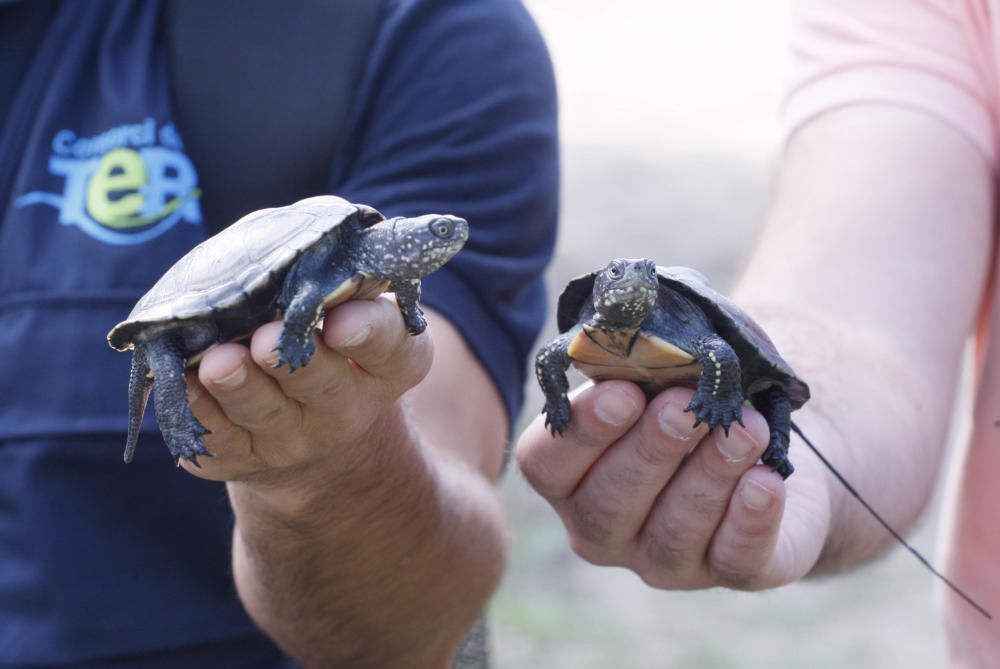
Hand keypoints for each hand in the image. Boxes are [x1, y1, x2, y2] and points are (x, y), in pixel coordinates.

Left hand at [181, 294, 431, 488]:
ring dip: (237, 386)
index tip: (340, 320)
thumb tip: (295, 238)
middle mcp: (347, 408)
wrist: (316, 428)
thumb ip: (337, 273)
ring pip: (262, 412)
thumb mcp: (355, 304)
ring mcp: (295, 439)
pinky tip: (180, 380)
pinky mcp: (243, 456)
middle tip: (265, 339)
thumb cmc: (330, 333)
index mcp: (387, 364)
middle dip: (289, 360)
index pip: (388, 345)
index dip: (366, 331)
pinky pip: (215, 435)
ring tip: (217, 361)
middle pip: (322, 385)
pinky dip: (195, 407)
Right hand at [516, 380, 832, 589]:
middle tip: (683, 407)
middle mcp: (604, 527)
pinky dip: (750, 520)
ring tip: (745, 428)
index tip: (623, 392)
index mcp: (569, 474)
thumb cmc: (688, 395)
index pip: (545, 464)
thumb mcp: (658, 374)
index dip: (581, 432)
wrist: (760, 440)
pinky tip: (766, 481)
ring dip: (710, 474)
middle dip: (649, 451)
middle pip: (607, 505)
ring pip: (674, 531)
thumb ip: (643, 366)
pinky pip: (734, 559)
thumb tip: (651, 347)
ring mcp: (662, 560)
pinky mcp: (728, 573)